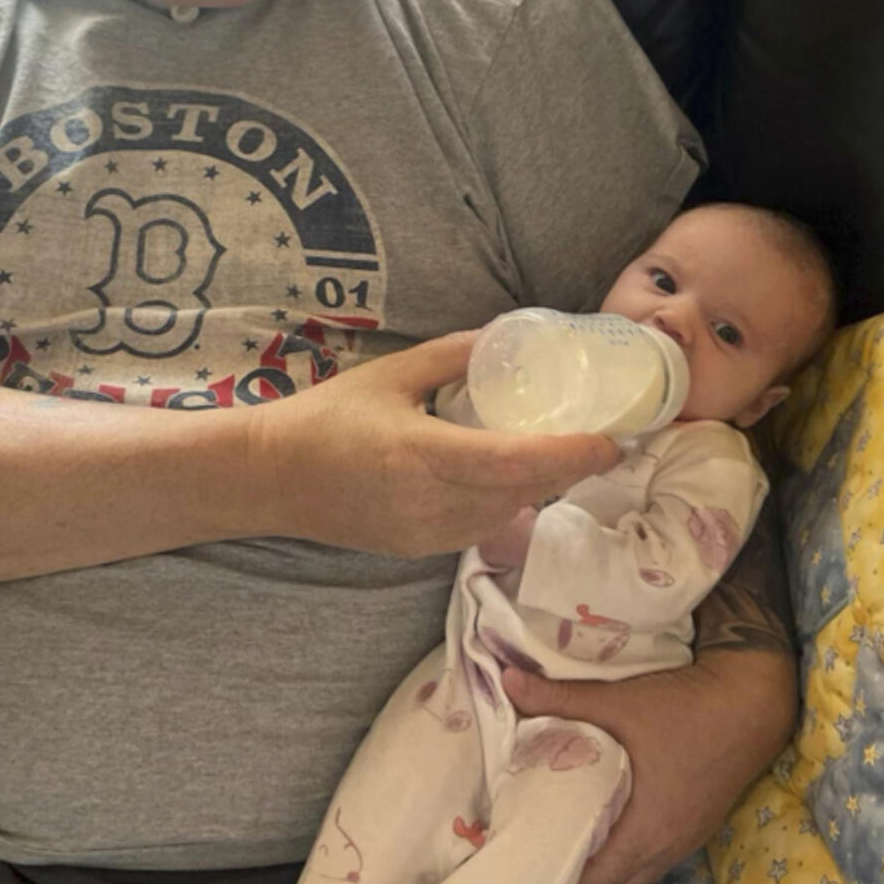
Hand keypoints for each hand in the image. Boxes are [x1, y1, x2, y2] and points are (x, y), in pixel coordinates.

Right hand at [250, 332, 620, 559]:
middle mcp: (431, 503)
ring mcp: (425, 533)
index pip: (517, 463)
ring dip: (538, 488)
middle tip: (600, 439)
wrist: (272, 477)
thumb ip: (451, 355)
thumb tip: (505, 334)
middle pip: (524, 492)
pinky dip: (505, 504)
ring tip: (560, 454)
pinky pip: (479, 528)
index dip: (572, 455)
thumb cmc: (327, 418)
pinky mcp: (417, 549)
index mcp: (425, 456)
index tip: (611, 439)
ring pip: (506, 515)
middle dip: (568, 470)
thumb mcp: (391, 374)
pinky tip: (509, 479)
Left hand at [502, 645, 796, 883]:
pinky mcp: (693, 827)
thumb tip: (505, 682)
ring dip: (595, 872)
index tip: (515, 861)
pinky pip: (648, 862)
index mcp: (644, 832)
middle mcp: (664, 849)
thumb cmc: (684, 708)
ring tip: (556, 840)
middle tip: (528, 850)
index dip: (550, 880)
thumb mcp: (617, 701)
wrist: (753, 702)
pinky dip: (620, 856)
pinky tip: (599, 825)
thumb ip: (558, 697)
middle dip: (567, 882)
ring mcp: (683, 841)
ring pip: (630, 879)